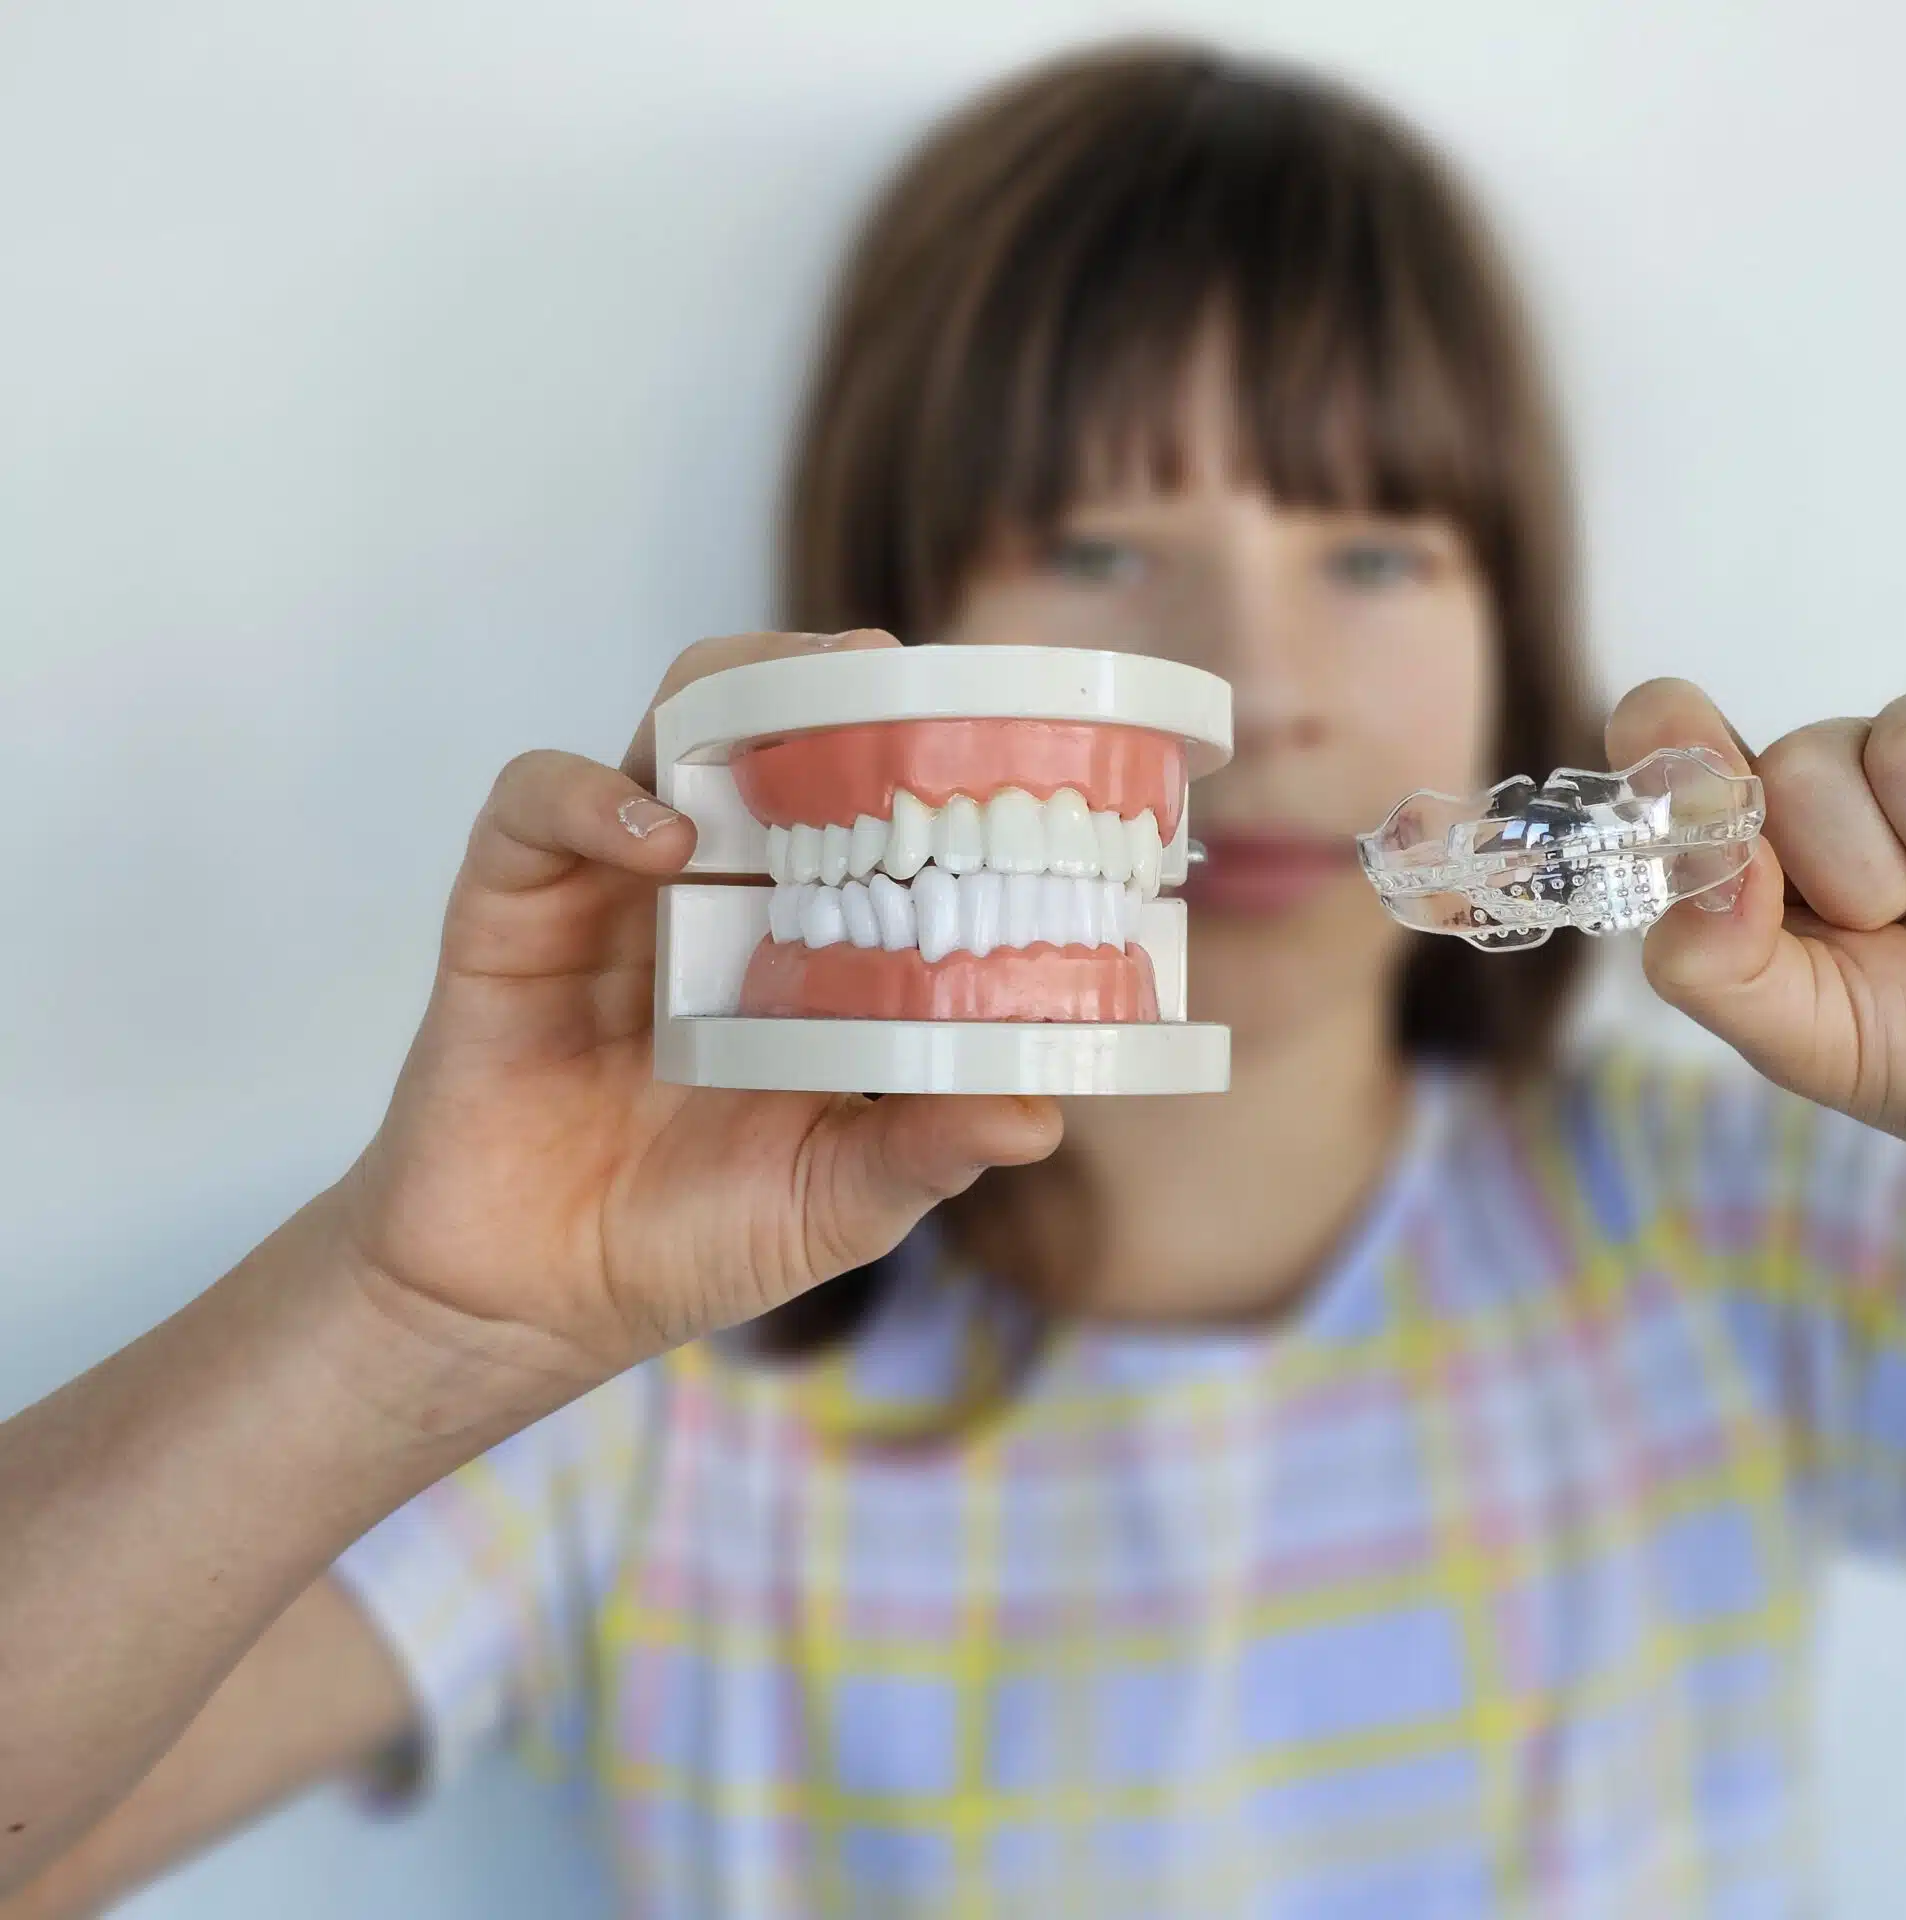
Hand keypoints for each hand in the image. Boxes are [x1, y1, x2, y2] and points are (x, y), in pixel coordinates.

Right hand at [333, 631, 1061, 1392]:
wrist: (526, 1307)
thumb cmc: (690, 1239)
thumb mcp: (835, 1201)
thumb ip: (924, 1152)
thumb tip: (1039, 1119)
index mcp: (808, 941)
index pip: (875, 803)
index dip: (928, 754)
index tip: (1000, 732)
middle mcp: (719, 891)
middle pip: (776, 727)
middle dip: (834, 683)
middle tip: (898, 678)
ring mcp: (614, 888)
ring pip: (668, 726)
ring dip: (733, 699)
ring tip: (798, 726)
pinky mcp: (511, 911)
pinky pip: (538, 805)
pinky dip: (596, 798)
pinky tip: (663, 840)